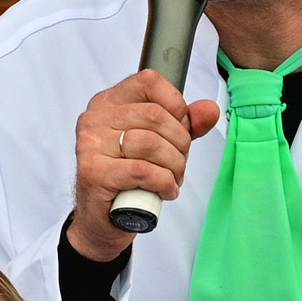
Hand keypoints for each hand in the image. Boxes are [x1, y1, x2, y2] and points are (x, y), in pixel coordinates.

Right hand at [69, 70, 223, 261]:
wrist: (103, 219)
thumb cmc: (130, 178)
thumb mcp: (161, 145)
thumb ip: (184, 125)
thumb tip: (210, 109)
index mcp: (109, 103)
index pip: (149, 82)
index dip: (176, 105)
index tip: (182, 129)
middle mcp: (96, 119)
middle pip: (155, 116)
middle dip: (180, 143)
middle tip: (179, 163)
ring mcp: (91, 145)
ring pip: (151, 144)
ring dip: (174, 167)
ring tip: (173, 179)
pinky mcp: (94, 172)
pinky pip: (142, 171)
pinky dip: (163, 183)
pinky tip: (166, 190)